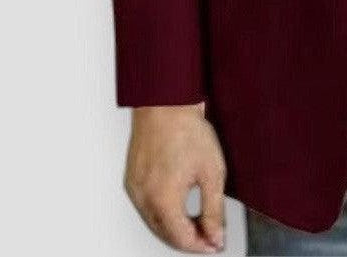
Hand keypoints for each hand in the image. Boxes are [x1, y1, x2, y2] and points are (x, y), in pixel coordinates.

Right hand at [124, 102, 226, 252]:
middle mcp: (144, 198)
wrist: (166, 103)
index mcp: (163, 200)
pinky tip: (177, 205)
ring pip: (154, 222)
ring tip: (196, 221)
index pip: (181, 238)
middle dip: (188, 239)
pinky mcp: (131, 179)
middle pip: (165, 234)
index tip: (214, 243)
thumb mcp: (211, 172)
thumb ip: (214, 210)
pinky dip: (162, 212)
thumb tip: (215, 235)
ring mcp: (135, 189)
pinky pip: (146, 207)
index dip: (201, 245)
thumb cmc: (186, 130)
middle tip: (208, 235)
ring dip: (174, 227)